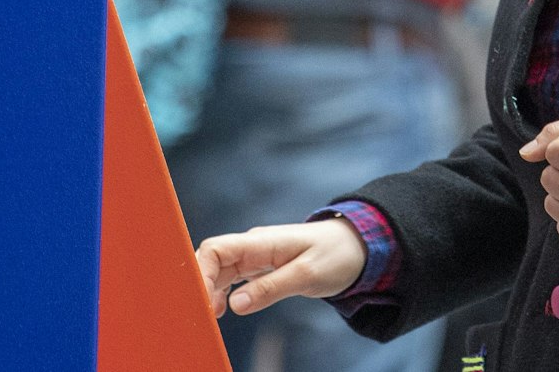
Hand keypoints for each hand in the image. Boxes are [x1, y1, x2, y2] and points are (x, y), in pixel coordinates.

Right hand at [195, 218, 368, 317]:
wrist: (357, 246)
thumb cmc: (335, 255)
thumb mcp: (306, 274)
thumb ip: (270, 288)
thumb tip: (235, 305)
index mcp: (260, 242)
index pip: (215, 249)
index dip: (201, 274)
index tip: (203, 303)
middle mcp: (252, 246)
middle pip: (211, 261)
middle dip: (200, 286)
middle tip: (202, 316)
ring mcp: (255, 256)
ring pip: (219, 270)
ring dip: (209, 291)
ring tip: (209, 317)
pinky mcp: (260, 267)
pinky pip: (231, 277)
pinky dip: (222, 292)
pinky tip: (222, 310)